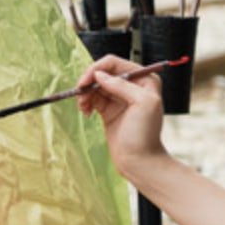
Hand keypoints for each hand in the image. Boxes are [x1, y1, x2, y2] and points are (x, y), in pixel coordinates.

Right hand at [75, 56, 168, 179]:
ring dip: (85, 93)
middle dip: (89, 82)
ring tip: (83, 107)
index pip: (115, 63)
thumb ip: (122, 86)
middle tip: (80, 94)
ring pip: (95, 85)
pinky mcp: (108, 109)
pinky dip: (85, 102)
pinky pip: (92, 98)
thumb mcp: (141, 104)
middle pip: (103, 73)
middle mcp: (132, 85)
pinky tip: (86, 112)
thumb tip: (99, 75)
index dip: (98, 69)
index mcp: (144, 80)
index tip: (85, 81)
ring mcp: (119, 97)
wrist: (139, 161)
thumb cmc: (145, 135)